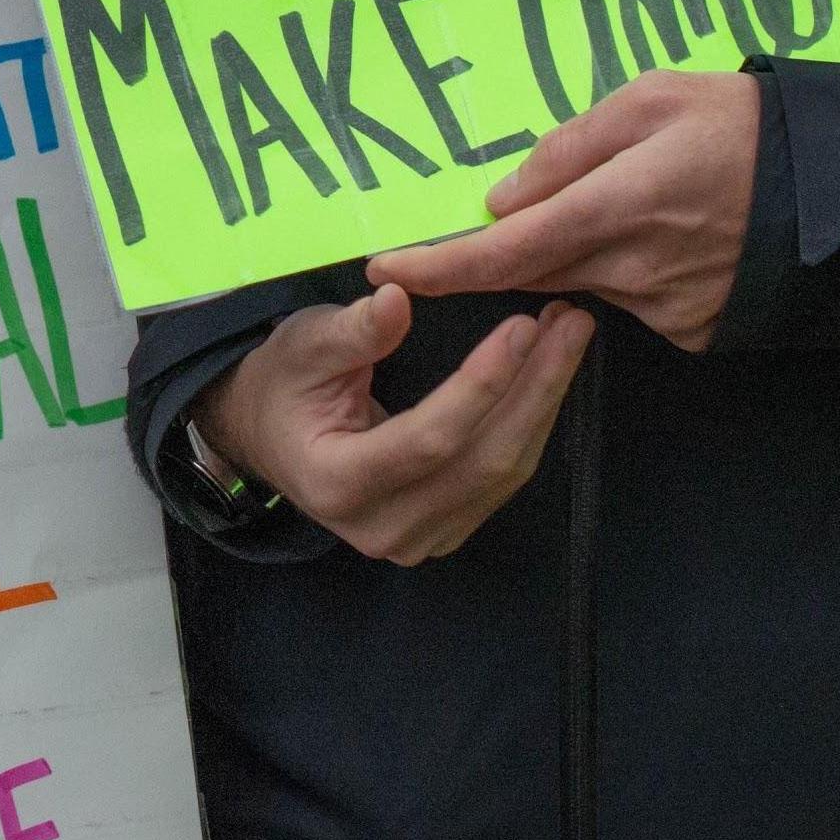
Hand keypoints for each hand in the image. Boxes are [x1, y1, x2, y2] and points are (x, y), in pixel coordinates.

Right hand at [195, 286, 595, 565]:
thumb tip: (397, 298)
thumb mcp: (303, 344)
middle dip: (536, 389)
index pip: (429, 440)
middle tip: (572, 324)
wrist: (267, 437)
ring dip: (544, 403)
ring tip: (570, 337)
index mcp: (338, 482)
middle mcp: (383, 528)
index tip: (522, 326)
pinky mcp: (443, 531)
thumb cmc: (283, 383)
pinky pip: (501, 482)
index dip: (481, 386)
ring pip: (502, 476)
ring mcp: (417, 541)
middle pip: (481, 464)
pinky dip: (531, 425)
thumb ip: (352, 330)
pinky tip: (549, 375)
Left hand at [372, 70, 761, 353]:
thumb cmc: (747, 128)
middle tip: (475, 224)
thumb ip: (572, 146)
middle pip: (531, 272)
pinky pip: (631, 299)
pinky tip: (670, 233)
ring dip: (577, 249)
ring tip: (632, 199)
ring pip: (583, 282)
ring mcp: (662, 308)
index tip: (383, 265)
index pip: (503, 247)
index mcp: (617, 204)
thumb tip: (504, 197)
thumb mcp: (656, 99)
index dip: (439, 262)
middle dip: (492, 256)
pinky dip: (628, 269)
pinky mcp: (690, 330)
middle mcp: (631, 268)